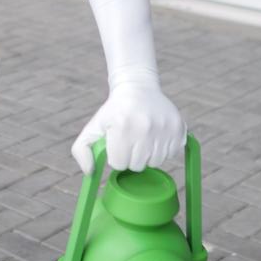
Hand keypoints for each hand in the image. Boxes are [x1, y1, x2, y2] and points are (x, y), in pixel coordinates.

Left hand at [71, 80, 186, 174]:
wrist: (137, 87)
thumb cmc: (114, 111)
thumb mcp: (93, 127)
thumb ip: (81, 150)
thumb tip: (90, 173)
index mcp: (122, 126)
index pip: (119, 164)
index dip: (116, 155)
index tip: (117, 142)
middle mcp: (145, 127)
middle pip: (137, 166)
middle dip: (131, 156)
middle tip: (130, 139)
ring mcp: (164, 128)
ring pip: (155, 163)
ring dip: (147, 154)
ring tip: (142, 137)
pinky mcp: (179, 128)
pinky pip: (171, 154)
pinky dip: (163, 149)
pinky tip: (155, 135)